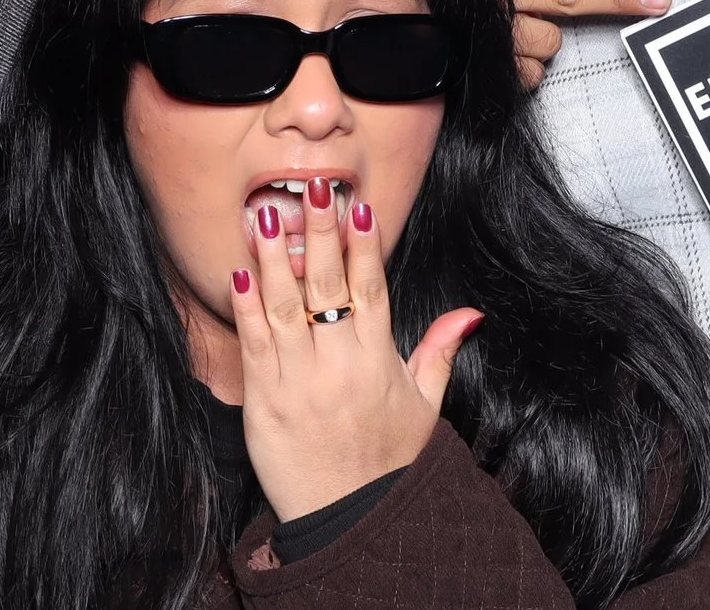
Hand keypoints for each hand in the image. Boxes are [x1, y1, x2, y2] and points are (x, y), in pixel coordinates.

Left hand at [228, 179, 482, 520]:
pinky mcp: (264, 401)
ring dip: (275, 259)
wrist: (350, 520)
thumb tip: (470, 314)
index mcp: (379, 360)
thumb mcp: (426, 407)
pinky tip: (239, 273)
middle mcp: (340, 365)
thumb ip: (439, 352)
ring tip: (266, 217)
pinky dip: (246, 307)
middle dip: (320, 233)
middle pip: (328, 285)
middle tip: (311, 188)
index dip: (363, 244)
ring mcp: (299, 381)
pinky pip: (254, 344)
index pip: (371, 287)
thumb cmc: (389, 462)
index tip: (356, 204)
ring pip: (285, 306)